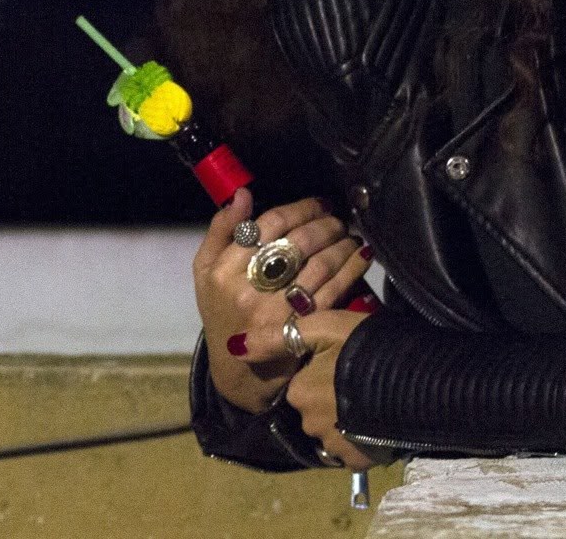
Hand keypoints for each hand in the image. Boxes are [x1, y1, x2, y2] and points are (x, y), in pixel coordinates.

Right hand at [192, 188, 369, 413]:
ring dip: (342, 242)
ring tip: (349, 235)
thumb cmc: (222, 311)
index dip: (300, 209)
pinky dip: (352, 268)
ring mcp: (277, 312)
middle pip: (297, 242)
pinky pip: (334, 290)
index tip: (317, 204)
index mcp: (223, 270)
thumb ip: (220, 230)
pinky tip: (361, 256)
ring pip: (319, 264)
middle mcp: (248, 290)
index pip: (268, 225)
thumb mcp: (205, 271)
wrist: (237, 369)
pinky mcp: (303, 329)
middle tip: (337, 219)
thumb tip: (242, 195)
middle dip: (325, 223)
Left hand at [237, 308, 376, 468]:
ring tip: (371, 403)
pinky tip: (376, 423)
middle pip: (314, 411)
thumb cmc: (365, 346)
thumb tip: (234, 348)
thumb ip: (276, 339)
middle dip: (330, 401)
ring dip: (344, 422)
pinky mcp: (358, 460)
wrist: (419, 380)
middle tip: (358, 383)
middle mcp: (309, 422)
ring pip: (332, 432)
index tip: (341, 365)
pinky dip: (360, 442)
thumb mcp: (320, 327)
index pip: (301, 386)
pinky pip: (351, 452)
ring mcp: (334, 445)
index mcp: (299, 391)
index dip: (319, 375)